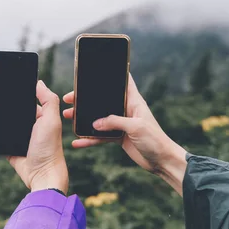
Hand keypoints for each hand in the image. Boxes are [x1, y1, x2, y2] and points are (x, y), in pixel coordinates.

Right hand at [0, 80, 68, 194]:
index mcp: (35, 115)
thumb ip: (48, 100)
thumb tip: (38, 82)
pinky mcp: (8, 151)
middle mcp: (24, 125)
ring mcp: (15, 139)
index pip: (15, 102)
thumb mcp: (51, 120)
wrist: (43, 175)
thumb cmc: (50, 147)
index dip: (1, 97)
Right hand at [62, 74, 187, 194]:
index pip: (123, 81)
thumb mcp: (135, 127)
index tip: (95, 68)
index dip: (111, 74)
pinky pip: (100, 137)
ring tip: (67, 116)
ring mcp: (121, 124)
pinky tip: (77, 143)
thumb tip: (95, 123)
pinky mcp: (118, 137)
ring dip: (83, 118)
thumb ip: (115, 122)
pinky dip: (88, 140)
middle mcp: (126, 110)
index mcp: (133, 101)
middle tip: (69, 98)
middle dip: (86, 98)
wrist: (161, 160)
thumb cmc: (155, 139)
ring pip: (98, 118)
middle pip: (103, 100)